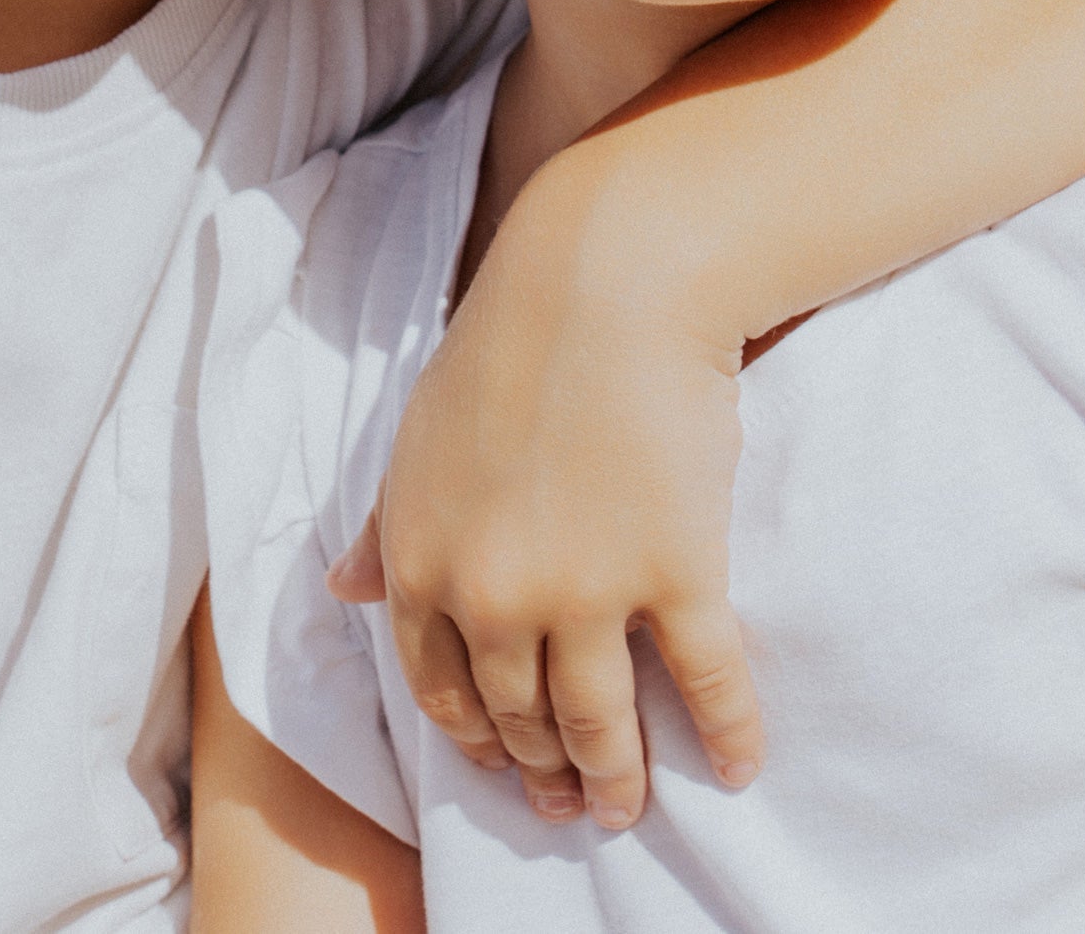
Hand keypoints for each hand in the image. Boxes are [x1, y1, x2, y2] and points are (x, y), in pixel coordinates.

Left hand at [329, 136, 761, 831]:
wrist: (605, 278)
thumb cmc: (509, 339)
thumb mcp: (418, 435)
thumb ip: (385, 522)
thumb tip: (347, 592)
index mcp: (422, 560)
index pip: (441, 688)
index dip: (476, 740)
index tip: (505, 765)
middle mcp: (495, 594)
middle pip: (519, 718)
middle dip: (544, 772)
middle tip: (572, 804)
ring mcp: (588, 592)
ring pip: (600, 724)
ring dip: (617, 779)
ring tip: (630, 806)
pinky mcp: (676, 573)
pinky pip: (705, 686)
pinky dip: (725, 735)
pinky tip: (737, 764)